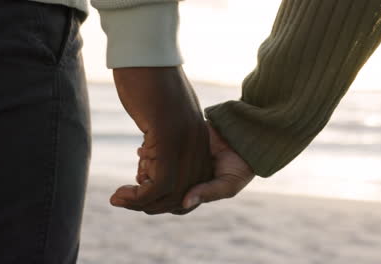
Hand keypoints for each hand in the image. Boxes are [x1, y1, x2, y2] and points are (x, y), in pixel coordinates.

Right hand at [109, 67, 212, 214]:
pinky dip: (138, 197)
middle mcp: (197, 145)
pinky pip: (158, 185)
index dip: (167, 195)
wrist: (146, 57)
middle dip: (154, 204)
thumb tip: (148, 155)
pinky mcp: (167, 141)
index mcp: (199, 139)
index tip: (141, 188)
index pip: (192, 183)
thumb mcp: (162, 114)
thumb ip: (162, 137)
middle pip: (183, 193)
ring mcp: (184, 144)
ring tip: (120, 198)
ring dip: (142, 203)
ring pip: (171, 194)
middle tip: (127, 199)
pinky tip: (120, 194)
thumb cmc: (149, 82)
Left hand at [138, 120, 254, 210]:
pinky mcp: (178, 151)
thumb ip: (207, 193)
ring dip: (144, 169)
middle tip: (136, 178)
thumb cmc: (240, 167)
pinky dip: (148, 154)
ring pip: (154, 173)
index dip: (151, 202)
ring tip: (140, 160)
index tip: (142, 192)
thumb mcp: (227, 184)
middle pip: (156, 191)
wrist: (244, 139)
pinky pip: (158, 155)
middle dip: (143, 186)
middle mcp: (184, 183)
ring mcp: (180, 167)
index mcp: (193, 196)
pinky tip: (142, 149)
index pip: (165, 205)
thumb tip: (186, 202)